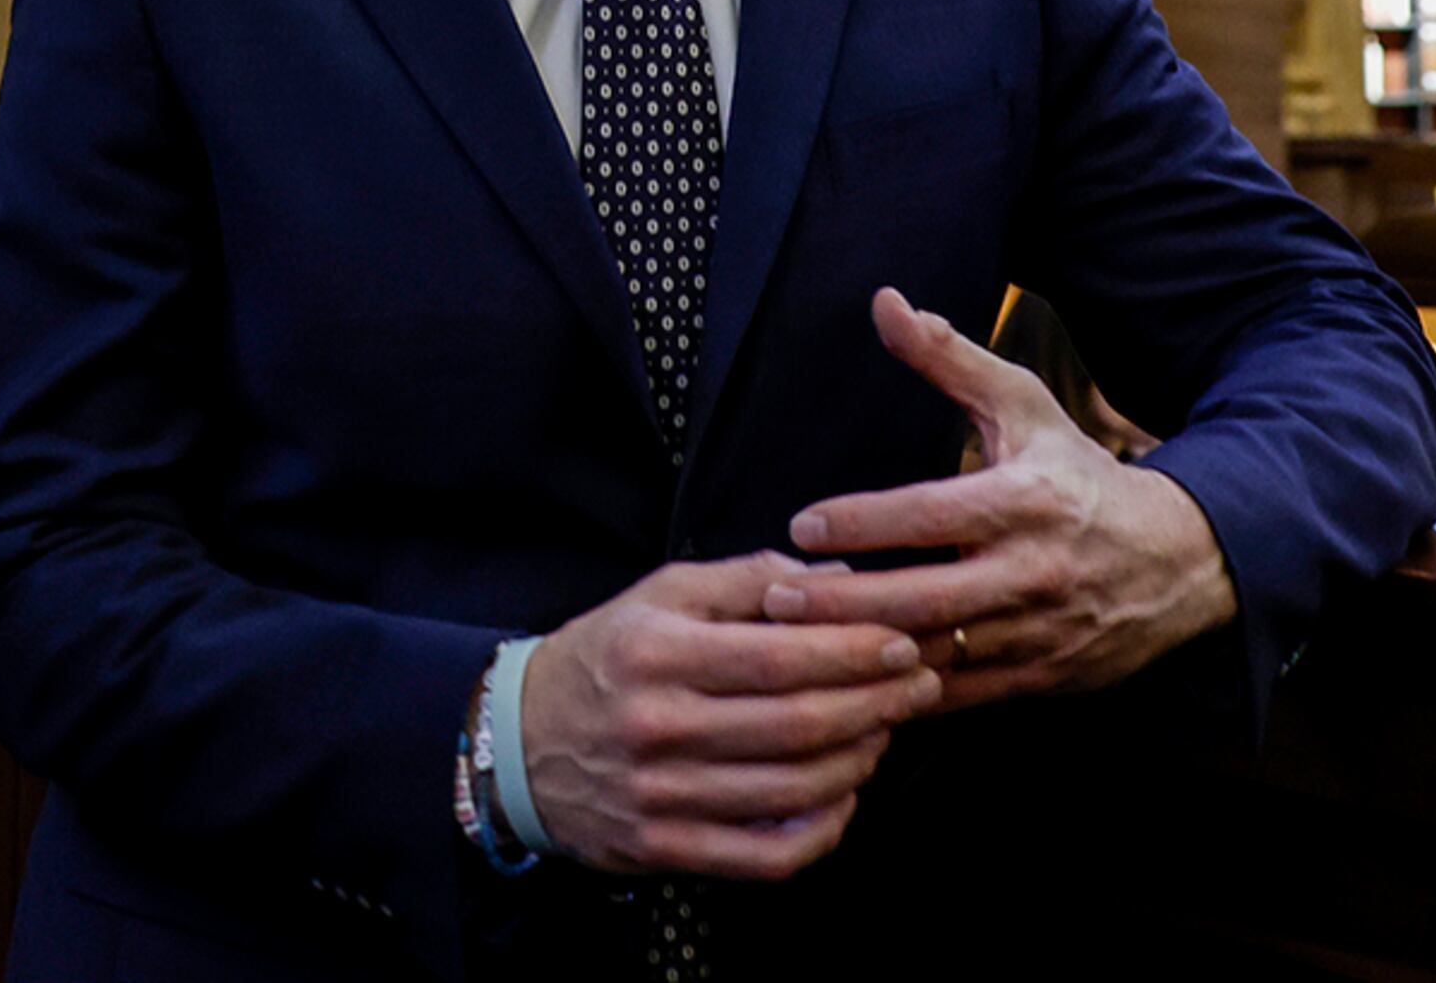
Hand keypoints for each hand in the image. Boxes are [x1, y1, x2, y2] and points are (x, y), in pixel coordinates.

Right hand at [519, 551, 938, 879]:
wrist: (517, 742)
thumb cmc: (606, 657)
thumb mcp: (659, 595)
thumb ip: (747, 580)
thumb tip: (837, 581)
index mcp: (656, 653)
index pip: (781, 656)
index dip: (855, 651)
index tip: (901, 642)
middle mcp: (657, 726)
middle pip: (798, 724)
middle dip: (876, 704)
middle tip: (918, 686)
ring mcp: (661, 796)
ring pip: (793, 790)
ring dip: (859, 761)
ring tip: (884, 731)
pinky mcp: (665, 848)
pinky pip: (767, 855)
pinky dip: (821, 830)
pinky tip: (842, 796)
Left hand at [762, 288, 1233, 709]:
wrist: (1182, 560)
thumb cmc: (1081, 475)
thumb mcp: (1024, 408)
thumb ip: (949, 359)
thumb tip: (885, 302)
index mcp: (1028, 500)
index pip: (933, 514)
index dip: (864, 522)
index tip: (801, 524)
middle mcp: (1036, 571)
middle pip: (926, 597)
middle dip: (844, 603)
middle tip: (774, 597)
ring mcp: (1042, 632)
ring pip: (940, 656)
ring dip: (866, 655)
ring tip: (794, 645)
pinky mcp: (1044, 679)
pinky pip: (963, 695)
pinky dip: (906, 693)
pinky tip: (849, 684)